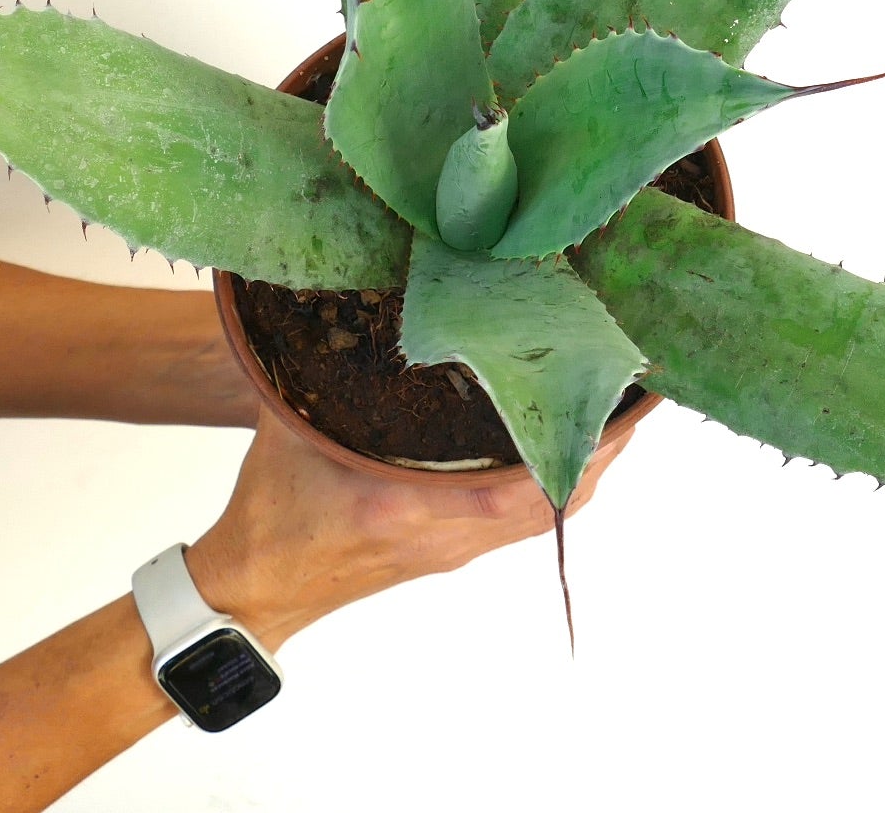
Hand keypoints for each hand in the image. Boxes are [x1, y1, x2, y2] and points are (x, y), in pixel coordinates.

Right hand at [185, 407, 630, 649]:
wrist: (257, 587)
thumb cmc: (272, 508)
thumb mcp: (290, 425)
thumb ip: (320, 366)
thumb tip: (340, 297)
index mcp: (403, 504)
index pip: (508, 488)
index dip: (566, 452)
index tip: (603, 408)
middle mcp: (443, 534)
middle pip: (548, 503)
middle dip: (595, 451)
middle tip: (627, 396)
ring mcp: (453, 550)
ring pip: (542, 518)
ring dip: (582, 471)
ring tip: (611, 417)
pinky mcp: (451, 554)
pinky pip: (522, 526)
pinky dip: (555, 490)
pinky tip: (566, 452)